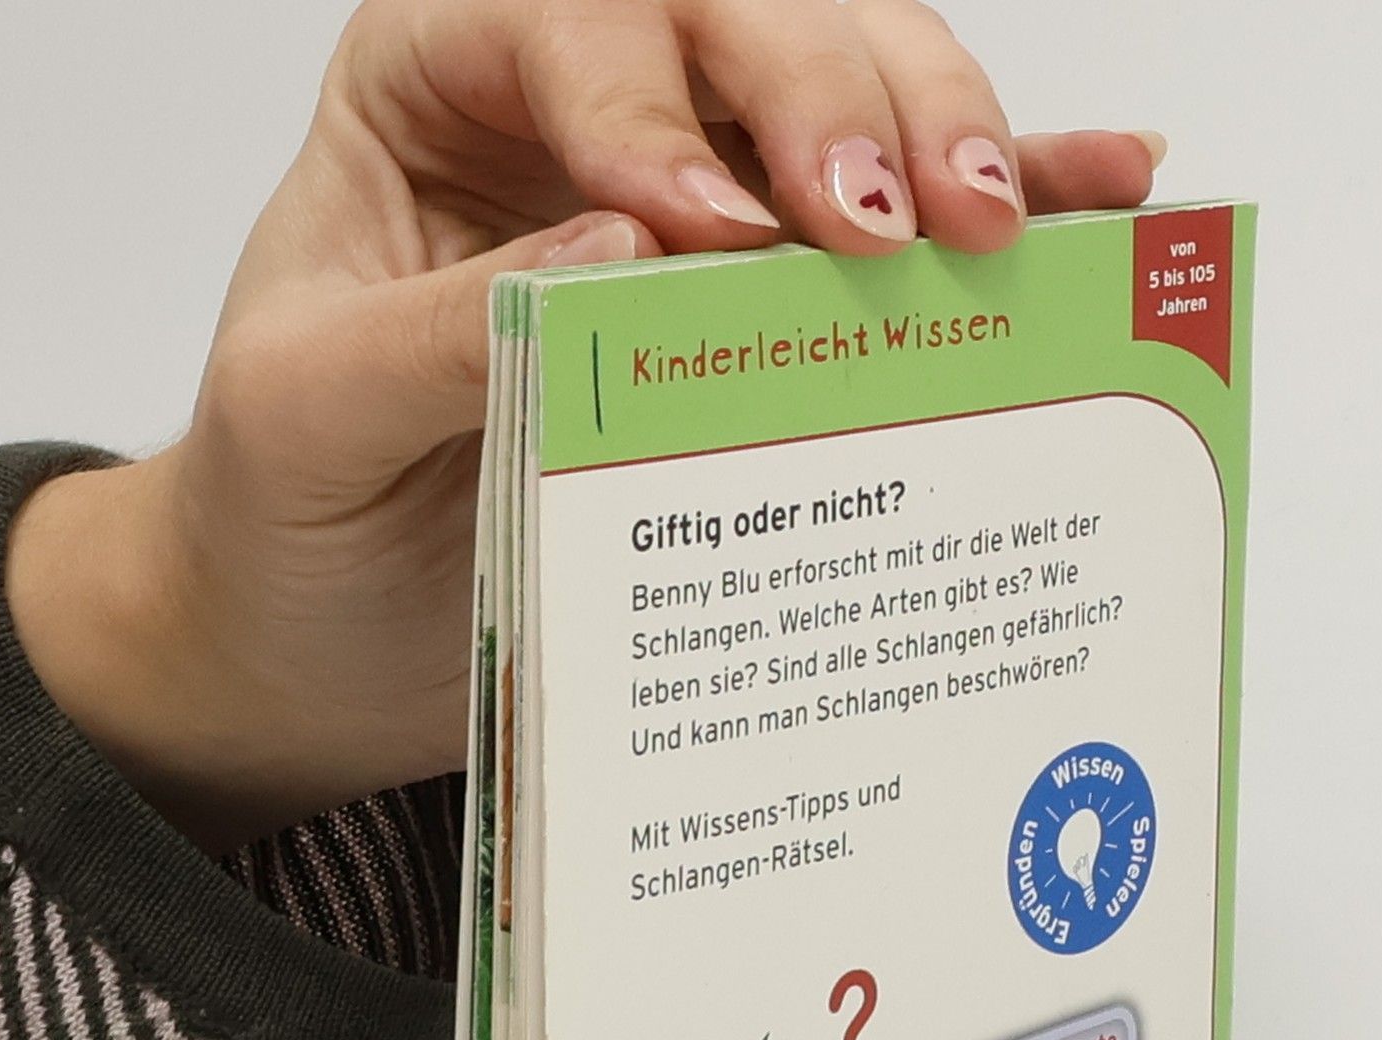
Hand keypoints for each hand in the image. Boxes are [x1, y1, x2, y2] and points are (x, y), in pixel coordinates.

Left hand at [8, 0, 1165, 850]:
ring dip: (938, 133)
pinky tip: (1096, 191)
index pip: (563, 18)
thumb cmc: (285, 512)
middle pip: (735, 20)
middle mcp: (583, 108)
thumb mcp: (308, 416)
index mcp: (439, 85)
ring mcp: (694, 190)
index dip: (649, 104)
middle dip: (831, 103)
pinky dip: (1007, 195)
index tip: (712, 235)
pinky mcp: (770, 299)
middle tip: (898, 224)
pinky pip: (898, 220)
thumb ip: (442, 323)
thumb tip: (627, 251)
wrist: (318, 635)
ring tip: (997, 226)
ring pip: (842, 90)